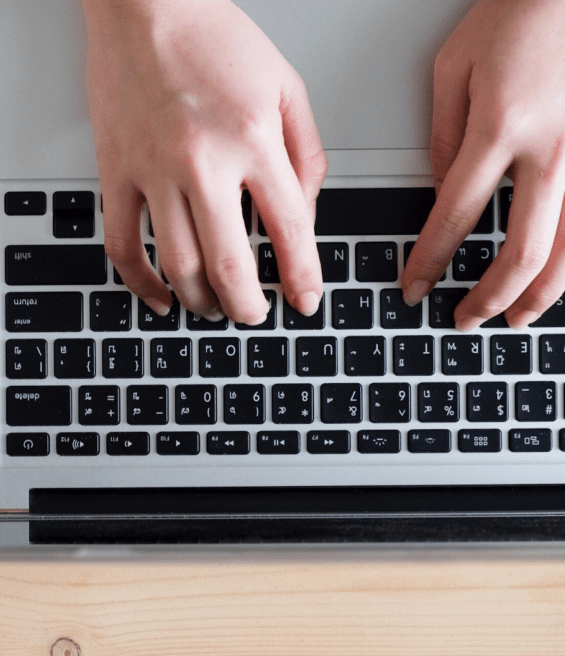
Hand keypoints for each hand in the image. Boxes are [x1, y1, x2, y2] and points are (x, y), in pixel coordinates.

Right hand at [81, 0, 326, 323]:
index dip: (302, 279)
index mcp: (254, 139)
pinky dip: (140, 282)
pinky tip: (159, 296)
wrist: (147, 5)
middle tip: (255, 315)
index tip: (304, 300)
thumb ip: (306, 156)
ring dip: (199, 301)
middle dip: (248, 307)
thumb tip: (303, 216)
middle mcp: (202, 162)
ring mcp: (152, 170)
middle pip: (228, 266)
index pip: (290, 231)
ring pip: (176, 264)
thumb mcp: (286, 88)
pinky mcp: (115, 171)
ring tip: (213, 307)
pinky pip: (122, 244)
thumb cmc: (214, 38)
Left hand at [403, 0, 564, 329]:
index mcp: (501, 127)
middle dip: (489, 297)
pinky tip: (560, 277)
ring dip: (543, 296)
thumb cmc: (521, 13)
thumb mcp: (456, 66)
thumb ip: (444, 137)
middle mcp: (554, 150)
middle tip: (465, 318)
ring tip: (518, 318)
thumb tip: (439, 192)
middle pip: (521, 252)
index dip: (429, 262)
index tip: (414, 287)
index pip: (453, 217)